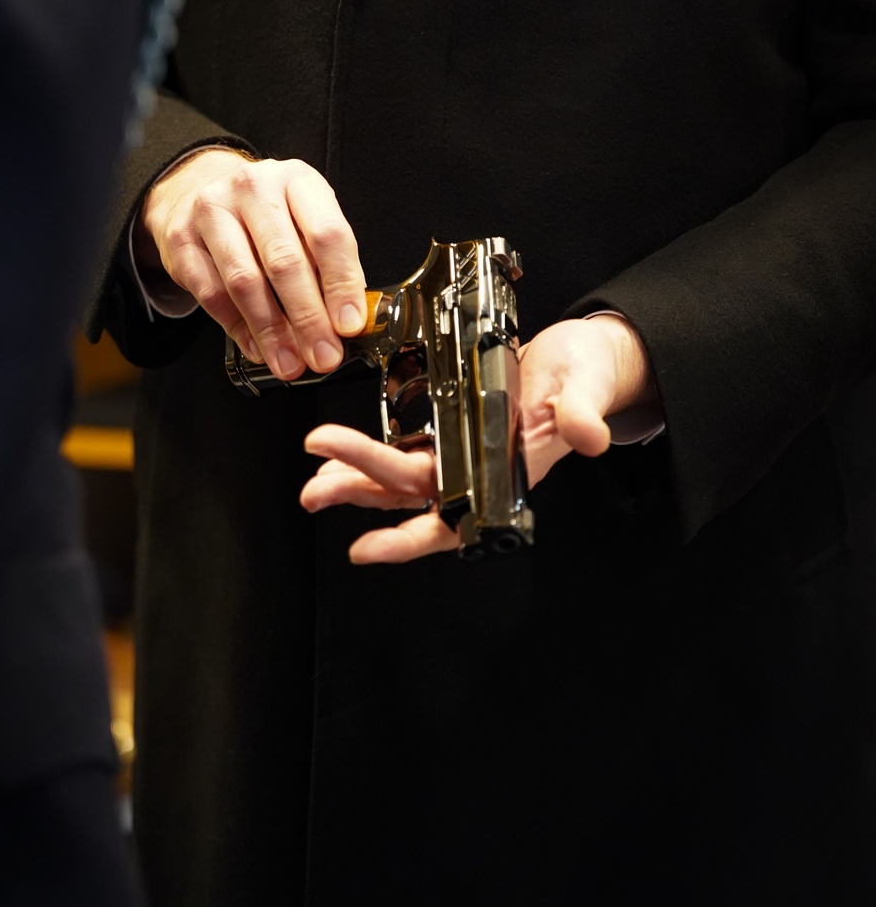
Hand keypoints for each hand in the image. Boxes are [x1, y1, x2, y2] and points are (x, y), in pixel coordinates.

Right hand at [134, 149, 366, 378]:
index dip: (341, 284)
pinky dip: (238, 328)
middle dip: (308, 318)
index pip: (327, 234)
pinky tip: (258, 349)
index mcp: (297, 180)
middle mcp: (253, 188)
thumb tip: (344, 321)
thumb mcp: (304, 218)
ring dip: (271, 331)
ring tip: (290, 363)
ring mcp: (212, 210)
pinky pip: (211, 293)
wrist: (196, 188)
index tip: (349, 325)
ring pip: (244, 281)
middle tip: (323, 355)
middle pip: (284, 260)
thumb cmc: (265, 213)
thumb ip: (325, 262)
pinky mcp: (181, 239)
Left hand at [299, 314, 655, 562]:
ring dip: (356, 482)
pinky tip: (340, 458)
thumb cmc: (587, 375)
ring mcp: (466, 453)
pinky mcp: (455, 429)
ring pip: (401, 481)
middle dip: (360, 490)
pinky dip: (371, 456)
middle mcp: (482, 472)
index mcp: (510, 472)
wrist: (586, 359)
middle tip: (315, 489)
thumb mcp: (587, 386)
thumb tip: (590, 435)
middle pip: (412, 494)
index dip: (411, 540)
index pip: (455, 516)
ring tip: (316, 484)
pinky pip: (406, 452)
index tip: (367, 547)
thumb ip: (584, 413)